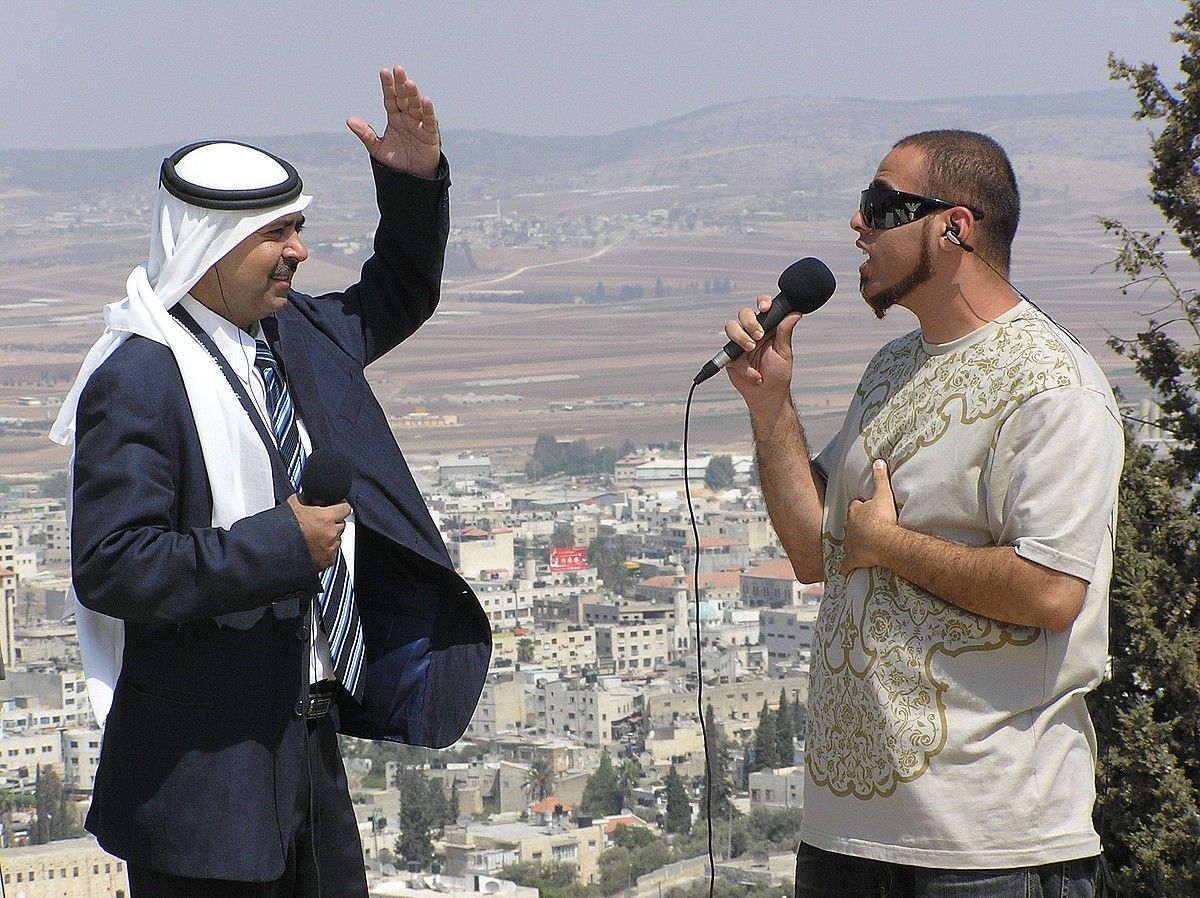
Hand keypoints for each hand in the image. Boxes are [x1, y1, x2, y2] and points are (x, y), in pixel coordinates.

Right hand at [287, 493, 350, 570]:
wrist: (274, 550)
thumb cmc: (282, 529)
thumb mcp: (293, 504)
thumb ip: (306, 498)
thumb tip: (309, 495)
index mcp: (325, 518)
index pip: (345, 508)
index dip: (340, 506)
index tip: (337, 507)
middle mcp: (331, 533)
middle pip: (341, 523)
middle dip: (333, 522)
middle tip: (320, 523)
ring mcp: (330, 548)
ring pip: (338, 538)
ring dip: (330, 536)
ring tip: (314, 536)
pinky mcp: (327, 560)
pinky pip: (332, 552)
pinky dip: (326, 549)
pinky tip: (314, 547)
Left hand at [346, 65, 440, 176]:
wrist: (411, 178)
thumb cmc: (396, 161)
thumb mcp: (377, 148)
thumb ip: (365, 133)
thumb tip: (349, 120)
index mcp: (394, 117)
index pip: (390, 98)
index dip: (388, 85)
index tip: (384, 72)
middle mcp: (407, 117)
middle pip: (404, 97)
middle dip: (401, 84)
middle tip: (398, 70)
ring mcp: (419, 124)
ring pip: (416, 106)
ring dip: (413, 95)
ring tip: (409, 83)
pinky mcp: (430, 134)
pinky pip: (429, 121)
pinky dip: (428, 111)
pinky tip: (426, 100)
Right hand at [724, 294, 800, 407]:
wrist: (767, 395)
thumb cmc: (778, 374)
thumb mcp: (784, 352)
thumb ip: (785, 332)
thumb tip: (795, 314)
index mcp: (768, 328)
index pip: (763, 308)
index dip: (762, 302)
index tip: (764, 308)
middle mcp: (752, 333)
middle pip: (744, 314)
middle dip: (749, 323)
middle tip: (758, 337)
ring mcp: (740, 343)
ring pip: (731, 327)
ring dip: (741, 338)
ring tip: (750, 350)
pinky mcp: (731, 356)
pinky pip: (729, 352)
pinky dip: (742, 365)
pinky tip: (753, 374)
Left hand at [841, 459, 897, 575]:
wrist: (883, 541)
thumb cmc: (883, 518)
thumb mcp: (883, 494)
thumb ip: (880, 478)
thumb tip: (878, 460)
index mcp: (856, 511)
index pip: (855, 507)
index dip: (861, 508)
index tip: (866, 509)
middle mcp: (849, 527)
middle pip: (850, 524)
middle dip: (856, 525)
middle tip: (865, 527)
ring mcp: (850, 544)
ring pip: (848, 542)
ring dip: (853, 543)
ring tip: (862, 545)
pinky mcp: (852, 559)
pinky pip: (847, 564)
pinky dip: (847, 567)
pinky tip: (847, 571)